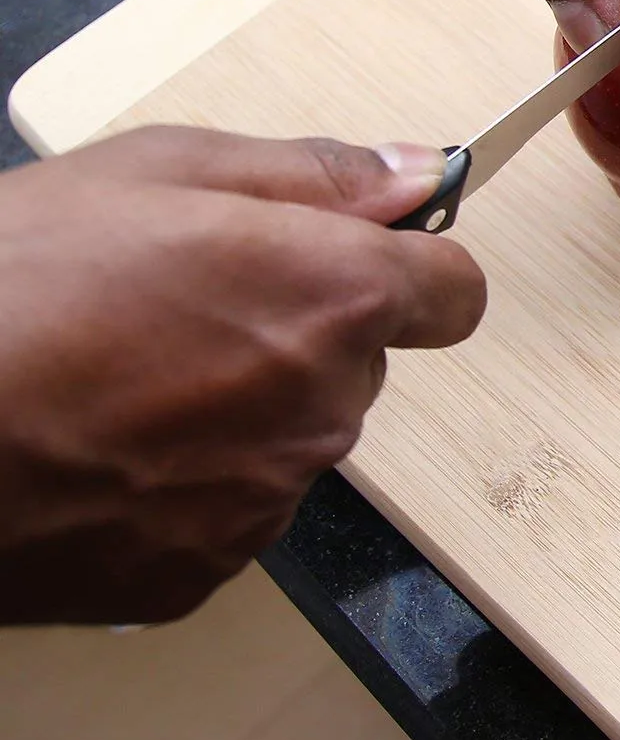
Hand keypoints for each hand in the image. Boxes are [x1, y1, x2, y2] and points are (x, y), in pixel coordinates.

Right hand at [0, 127, 485, 625]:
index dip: (414, 270)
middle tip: (183, 307)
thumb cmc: (13, 283)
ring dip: (244, 406)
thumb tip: (420, 174)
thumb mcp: (161, 171)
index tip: (365, 258)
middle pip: (359, 363)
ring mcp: (268, 499)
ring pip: (294, 435)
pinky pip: (233, 508)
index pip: (456, 293)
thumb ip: (315, 174)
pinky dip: (190, 480)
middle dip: (300, 331)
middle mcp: (327, 406)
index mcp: (334, 297)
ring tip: (123, 378)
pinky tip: (106, 449)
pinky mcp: (205, 569)